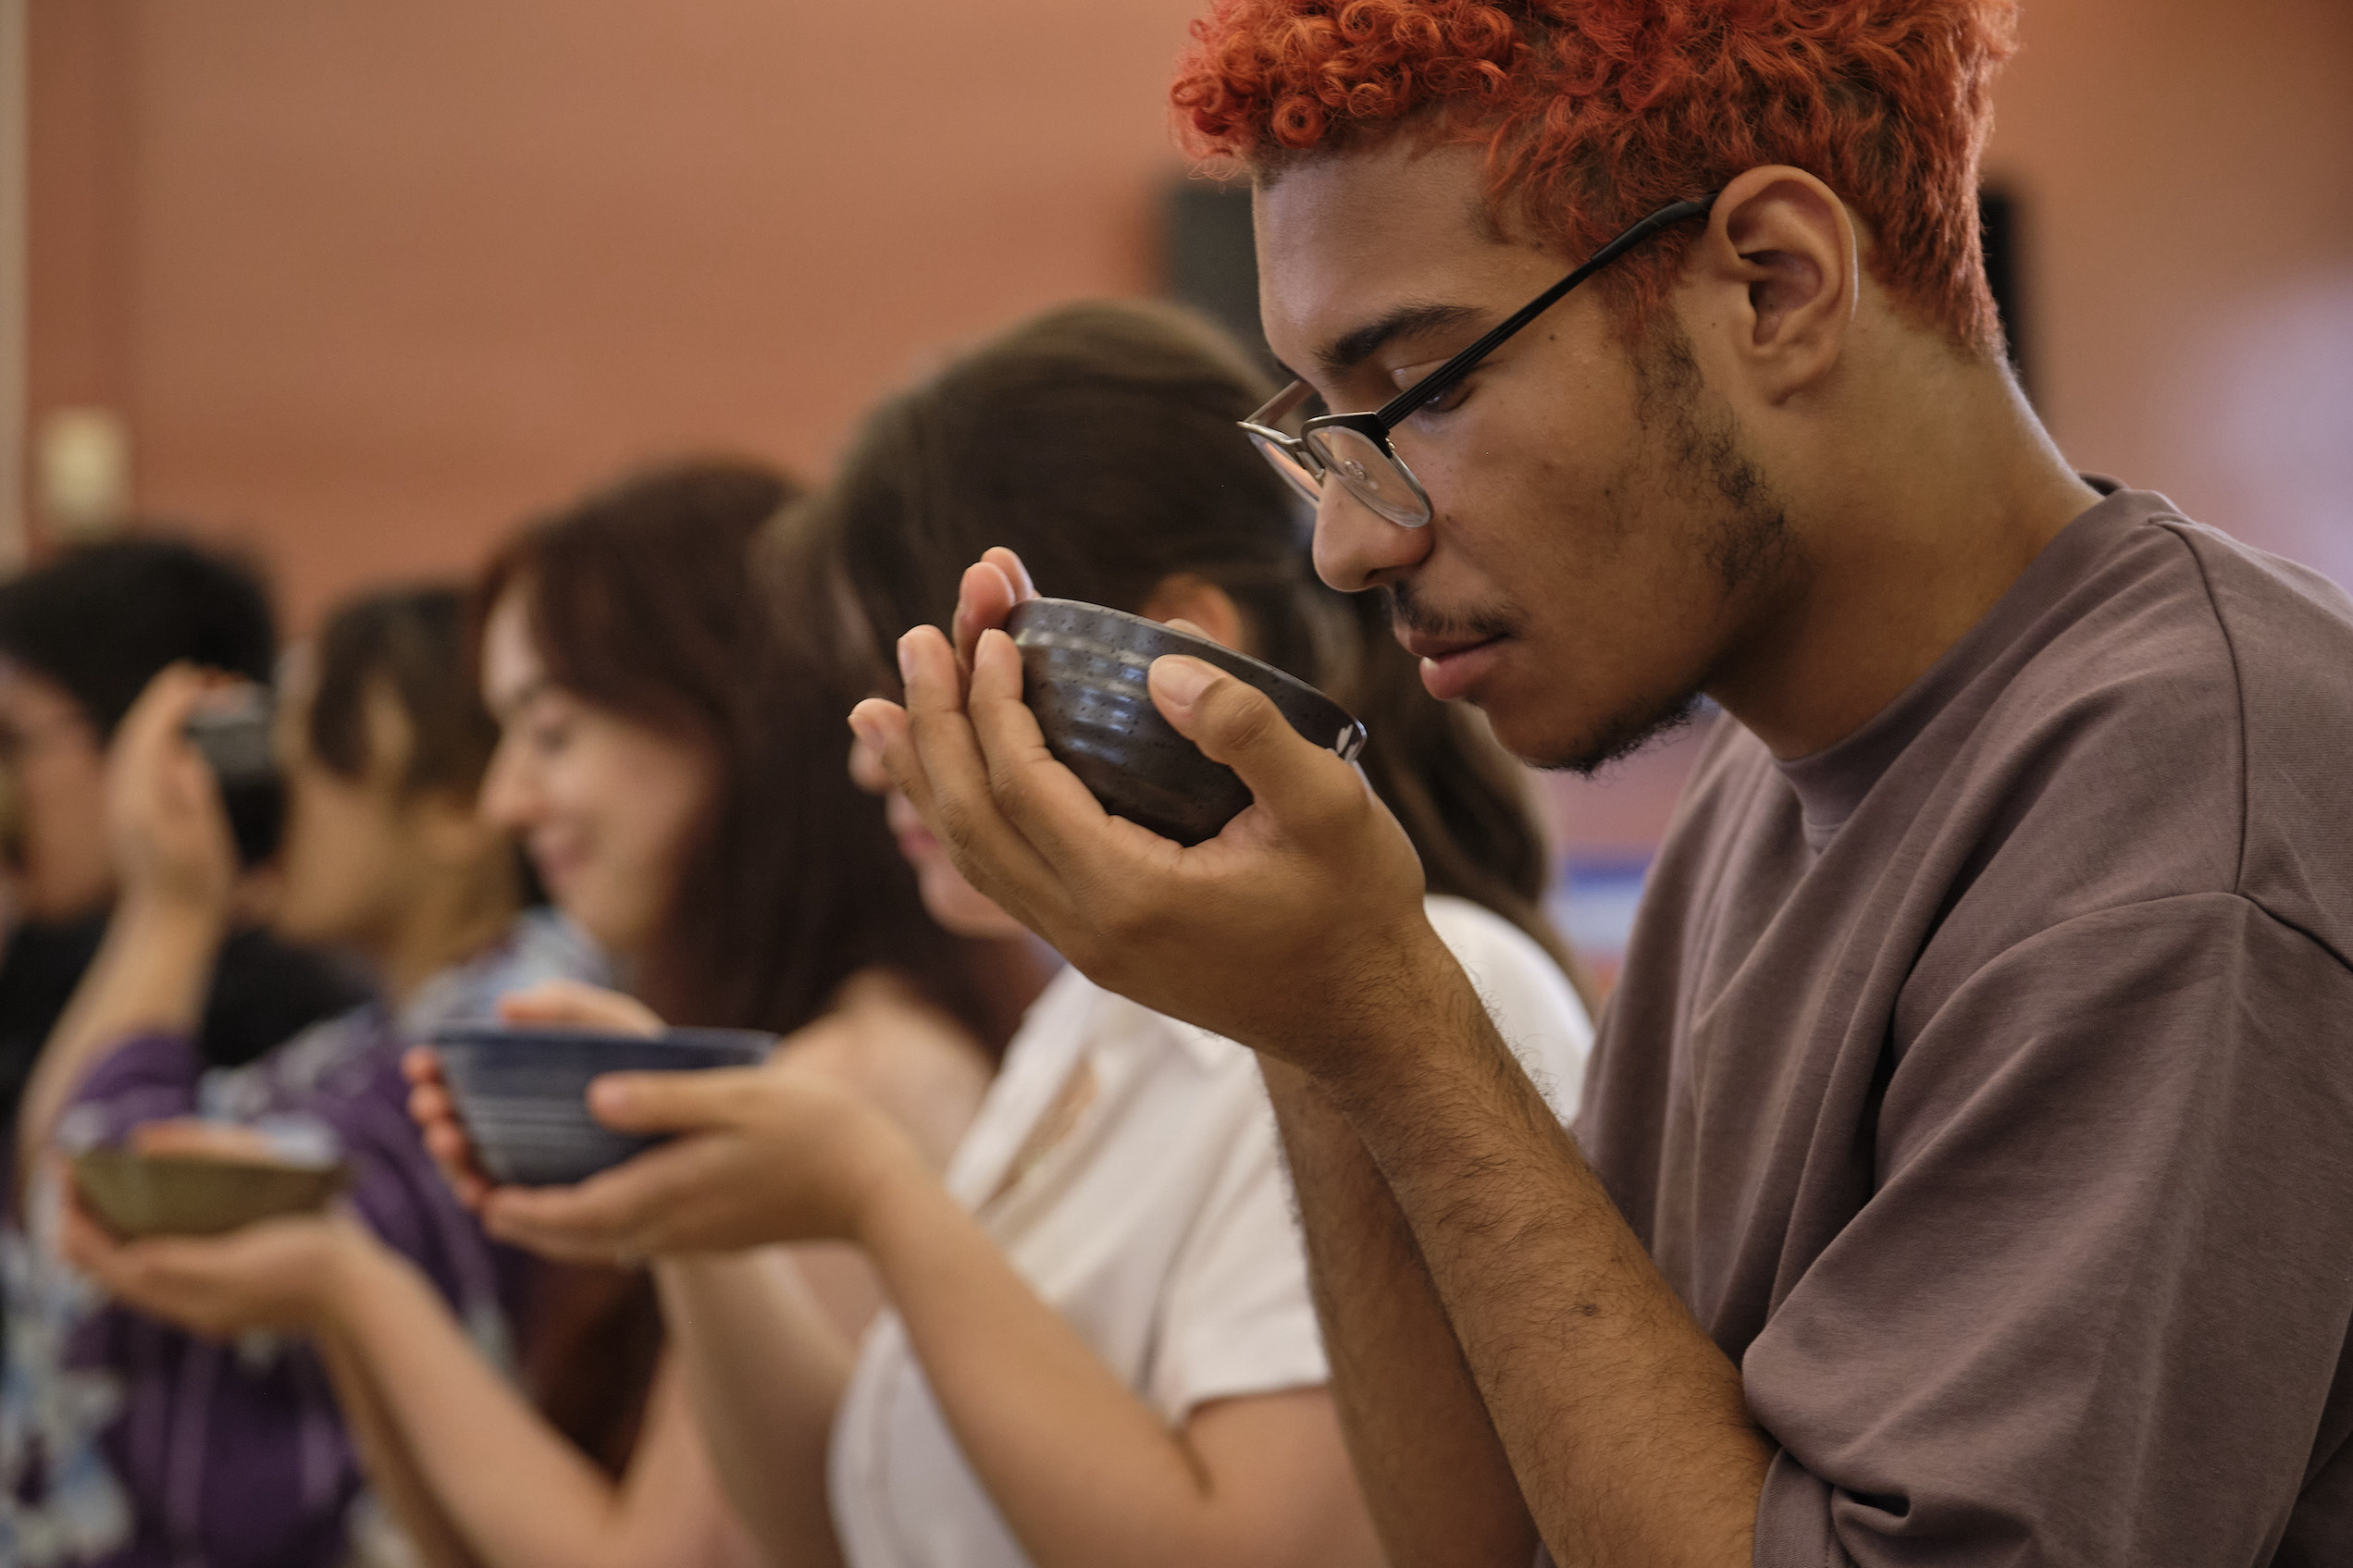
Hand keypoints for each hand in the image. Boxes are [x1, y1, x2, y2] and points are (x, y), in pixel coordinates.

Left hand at [58, 1174, 368, 1338]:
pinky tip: (151, 1230)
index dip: (83, 1227)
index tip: (64, 1183)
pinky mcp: (235, 1294)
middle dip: (91, 1231)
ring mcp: (215, 1303)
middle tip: (68, 1186)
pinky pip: (174, 1272)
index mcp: (192, 1299)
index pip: (115, 1264)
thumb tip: (128, 1254)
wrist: (360, 1290)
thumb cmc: (308, 1264)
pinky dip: (151, 1248)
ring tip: (94, 1208)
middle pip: (121, 1271)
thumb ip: (181, 1262)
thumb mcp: (240, 1261)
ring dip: (115, 1240)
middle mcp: (195, 1306)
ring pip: (144, 1273)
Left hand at [107, 666, 238, 918]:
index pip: (151, 733)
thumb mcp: (204, 841)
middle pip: (138, 730)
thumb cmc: (197, 884)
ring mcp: (124, 801)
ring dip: (161, 713)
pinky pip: (138, 756)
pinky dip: (157, 733)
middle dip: (166, 698)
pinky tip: (177, 730)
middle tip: (197, 675)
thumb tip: (185, 754)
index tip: (197, 679)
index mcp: (141, 799)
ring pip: (135, 742)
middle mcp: (125, 795)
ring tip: (191, 694)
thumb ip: (193, 795)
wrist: (169, 920)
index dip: (173, 701)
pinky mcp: (131, 808)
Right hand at [404, 981, 665, 1208]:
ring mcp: (528, 1162)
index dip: (434, 1069)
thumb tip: (505, 1007)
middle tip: (430, 1105)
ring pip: (473, 1165)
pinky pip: (510, 1207)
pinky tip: (482, 1191)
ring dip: (451, 1155)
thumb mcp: (613, 1025)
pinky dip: (489, 1200)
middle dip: (434, 1112)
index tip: (420, 1063)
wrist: (705, 1121)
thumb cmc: (652, 1063)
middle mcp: (514, 1121)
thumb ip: (566, 1005)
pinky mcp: (552, 1199)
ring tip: (449, 1137)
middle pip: (456, 1119)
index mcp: (519, 1076)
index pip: (461, 1074)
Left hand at [476, 1055, 922, 1263]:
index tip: (471, 1190)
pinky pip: (629, 1234)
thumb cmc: (812, 1131)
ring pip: (598, 1241)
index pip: (564, 1216)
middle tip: (471, 1186)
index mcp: (662, 1195)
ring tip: (513, 1192)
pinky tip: (590, 1189)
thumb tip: (593, 1098)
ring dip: (549, 1219)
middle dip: (514, 1213)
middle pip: (570, 1237)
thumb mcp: (736, 1099)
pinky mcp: (709, 1234)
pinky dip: (590, 1218)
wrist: (875, 1188)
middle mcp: (666, 1228)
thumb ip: (663, 1100)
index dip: (511, 1207)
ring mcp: (689, 1237)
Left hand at [848, 549, 1450, 1083]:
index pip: (1022, 789)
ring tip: (879, 708)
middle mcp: (1088, 933)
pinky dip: (961, 817)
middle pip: (971, 823)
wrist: (1364, 1025)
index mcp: (1132, 897)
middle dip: (933, 726)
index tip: (989, 633)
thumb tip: (1159, 660)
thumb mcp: (1331, 807)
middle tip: (912, 640)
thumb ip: (1248, 729)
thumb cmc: (1357, 911)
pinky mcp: (1095, 952)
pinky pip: (1000, 879)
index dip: (993, 705)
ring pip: (972, 859)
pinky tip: (947, 779)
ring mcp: (1085, 951)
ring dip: (925, 776)